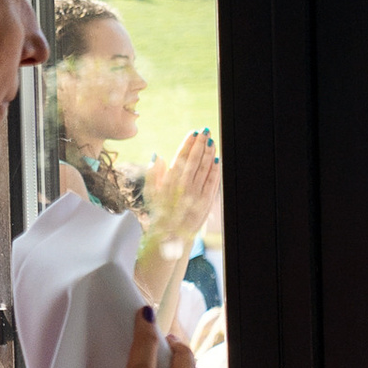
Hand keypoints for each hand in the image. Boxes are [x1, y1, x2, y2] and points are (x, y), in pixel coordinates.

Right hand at [143, 130, 220, 247]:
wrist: (169, 237)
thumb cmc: (158, 212)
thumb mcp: (150, 193)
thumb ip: (153, 174)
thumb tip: (157, 156)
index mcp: (169, 182)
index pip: (180, 158)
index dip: (188, 144)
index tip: (193, 133)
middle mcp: (183, 187)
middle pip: (194, 160)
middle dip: (201, 144)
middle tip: (205, 131)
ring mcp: (195, 195)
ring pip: (205, 169)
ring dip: (209, 153)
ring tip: (212, 141)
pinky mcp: (205, 202)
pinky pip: (212, 183)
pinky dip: (215, 170)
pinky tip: (217, 159)